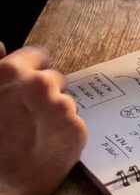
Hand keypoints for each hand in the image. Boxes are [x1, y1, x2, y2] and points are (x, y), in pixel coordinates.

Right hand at [0, 46, 86, 194]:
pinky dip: (64, 134)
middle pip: (54, 79)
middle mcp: (40, 84)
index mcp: (11, 72)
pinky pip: (74, 124)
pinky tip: (44, 148)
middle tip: (26, 117)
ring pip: (65, 103)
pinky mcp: (76, 130)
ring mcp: (61, 107)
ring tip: (31, 136)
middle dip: (45, 94)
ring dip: (54, 115)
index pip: (38, 55)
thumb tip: (1, 47)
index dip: (33, 69)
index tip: (29, 83)